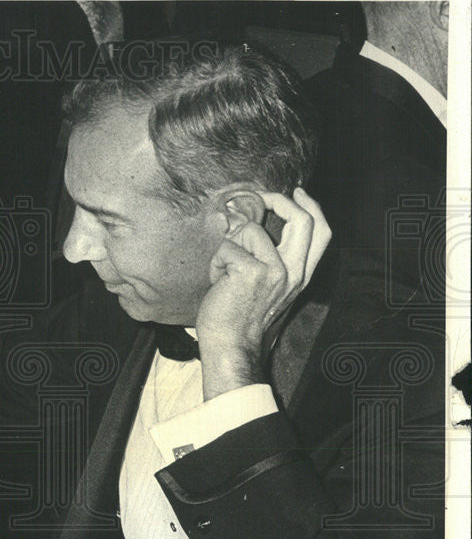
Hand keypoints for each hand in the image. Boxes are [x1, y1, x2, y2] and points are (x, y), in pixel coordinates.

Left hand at [196, 186, 330, 398]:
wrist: (230, 346)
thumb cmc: (240, 317)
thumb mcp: (266, 286)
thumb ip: (269, 258)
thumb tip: (253, 222)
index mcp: (300, 275)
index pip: (322, 232)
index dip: (312, 207)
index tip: (296, 193)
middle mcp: (293, 272)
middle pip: (303, 219)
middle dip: (277, 200)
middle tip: (258, 199)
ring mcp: (275, 271)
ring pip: (252, 229)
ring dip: (229, 244)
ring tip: (225, 270)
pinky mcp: (252, 271)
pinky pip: (228, 246)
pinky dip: (217, 261)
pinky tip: (218, 281)